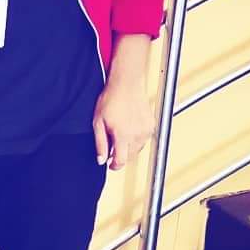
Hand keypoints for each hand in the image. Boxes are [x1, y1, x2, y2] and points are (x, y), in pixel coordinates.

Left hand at [93, 33, 155, 169]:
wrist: (127, 83)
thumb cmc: (111, 99)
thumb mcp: (98, 122)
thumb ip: (100, 143)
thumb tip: (101, 160)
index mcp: (123, 136)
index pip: (121, 161)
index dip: (114, 166)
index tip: (110, 164)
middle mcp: (137, 135)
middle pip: (130, 157)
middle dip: (121, 155)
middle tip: (112, 145)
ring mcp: (146, 130)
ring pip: (138, 149)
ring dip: (129, 147)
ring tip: (120, 133)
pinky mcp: (151, 125)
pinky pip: (144, 139)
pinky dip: (137, 138)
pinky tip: (129, 127)